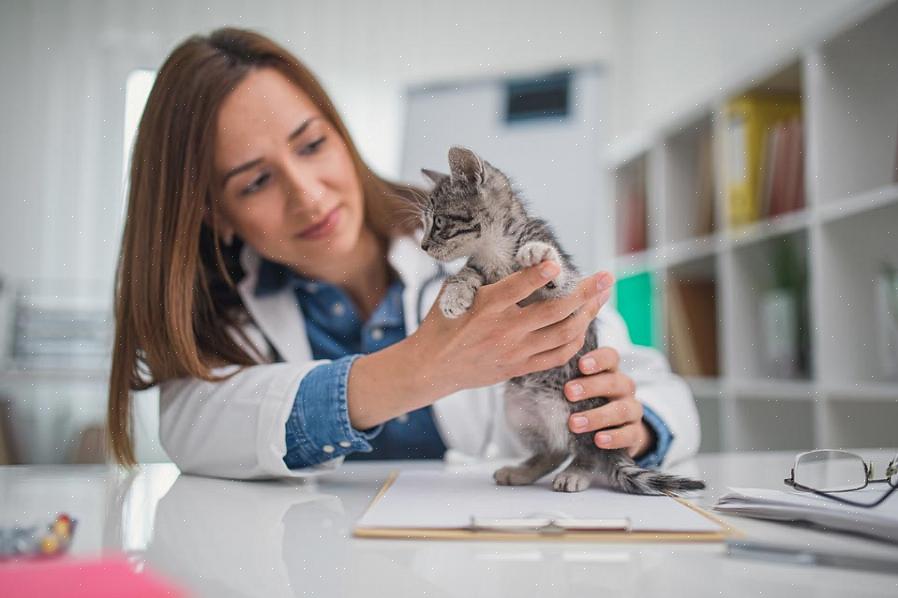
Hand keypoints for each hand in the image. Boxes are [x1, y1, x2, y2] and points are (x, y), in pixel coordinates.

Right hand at [409, 262, 613, 397]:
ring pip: (563, 333)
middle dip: (585, 292)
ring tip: (602, 298)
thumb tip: (508, 254)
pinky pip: (557, 355)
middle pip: (554, 311)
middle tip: (606, 277)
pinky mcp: (519, 367)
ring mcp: (515, 351)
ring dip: (587, 314)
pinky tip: (584, 325)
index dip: (539, 274)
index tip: (557, 263)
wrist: (431, 367)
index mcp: (486, 306)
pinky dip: (575, 340)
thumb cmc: (442, 323)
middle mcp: (504, 329)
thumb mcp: (455, 292)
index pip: (518, 287)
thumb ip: (482, 274)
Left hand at [564, 347, 654, 458]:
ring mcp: (632, 410)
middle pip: (614, 382)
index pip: (611, 357)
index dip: (598, 359)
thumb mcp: (577, 391)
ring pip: (621, 409)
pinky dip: (614, 437)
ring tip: (574, 424)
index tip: (581, 365)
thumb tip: (529, 375)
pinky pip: (630, 434)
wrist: (610, 435)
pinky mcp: (636, 434)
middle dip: (591, 387)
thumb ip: (563, 382)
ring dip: (597, 416)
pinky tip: (599, 440)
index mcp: (610, 372)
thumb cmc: (585, 404)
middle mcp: (624, 388)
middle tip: (568, 393)